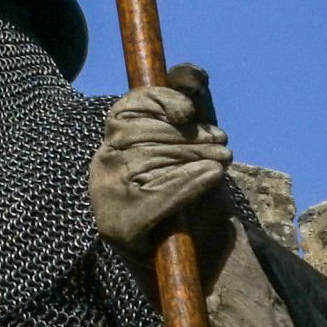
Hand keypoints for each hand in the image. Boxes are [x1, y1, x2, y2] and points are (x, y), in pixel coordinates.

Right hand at [89, 65, 231, 257]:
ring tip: (222, 164)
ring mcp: (106, 197)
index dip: (158, 101)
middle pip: (145, 133)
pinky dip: (189, 183)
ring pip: (154, 160)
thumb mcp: (197, 142)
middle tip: (223, 147)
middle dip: (192, 137)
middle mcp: (103, 167)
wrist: (202, 255)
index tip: (189, 112)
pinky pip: (157, 191)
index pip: (126, 108)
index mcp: (115, 143)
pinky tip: (211, 179)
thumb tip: (190, 72)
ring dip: (198, 158)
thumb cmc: (197, 194)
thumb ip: (192, 104)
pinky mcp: (118, 224)